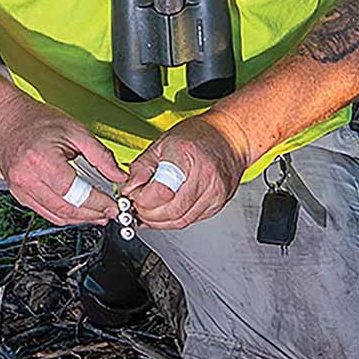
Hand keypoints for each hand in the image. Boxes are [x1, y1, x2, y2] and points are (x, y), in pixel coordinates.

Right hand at [0, 92, 126, 226]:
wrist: (7, 119)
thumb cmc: (37, 120)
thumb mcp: (75, 130)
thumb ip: (100, 155)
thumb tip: (118, 175)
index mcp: (41, 159)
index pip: (75, 192)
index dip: (97, 202)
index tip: (113, 205)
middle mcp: (27, 177)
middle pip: (66, 208)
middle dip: (92, 214)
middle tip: (109, 212)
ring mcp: (20, 188)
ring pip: (56, 215)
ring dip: (80, 219)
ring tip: (98, 214)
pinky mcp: (19, 194)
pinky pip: (45, 213)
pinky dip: (64, 215)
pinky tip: (78, 212)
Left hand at [122, 110, 250, 229]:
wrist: (229, 138)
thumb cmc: (196, 136)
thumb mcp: (162, 143)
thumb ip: (142, 168)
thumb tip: (129, 189)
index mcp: (186, 155)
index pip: (161, 190)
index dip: (142, 199)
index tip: (132, 196)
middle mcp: (204, 175)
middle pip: (171, 210)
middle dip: (148, 214)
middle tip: (136, 208)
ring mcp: (215, 191)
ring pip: (182, 219)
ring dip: (160, 221)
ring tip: (148, 212)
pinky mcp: (219, 203)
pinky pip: (192, 219)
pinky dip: (174, 219)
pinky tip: (165, 213)